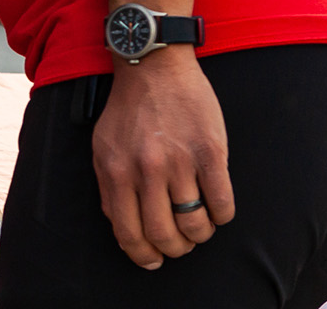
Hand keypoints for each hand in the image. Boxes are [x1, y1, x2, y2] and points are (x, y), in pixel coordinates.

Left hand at [91, 46, 232, 269]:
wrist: (152, 66)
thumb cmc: (128, 110)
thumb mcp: (103, 148)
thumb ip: (109, 187)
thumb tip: (121, 225)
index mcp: (117, 172)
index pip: (130, 234)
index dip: (143, 256)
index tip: (154, 261)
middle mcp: (147, 170)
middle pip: (165, 236)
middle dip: (175, 250)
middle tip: (181, 244)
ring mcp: (180, 161)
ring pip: (196, 225)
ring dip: (200, 235)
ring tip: (200, 225)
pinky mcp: (210, 152)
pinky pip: (223, 203)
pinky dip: (222, 216)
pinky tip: (217, 209)